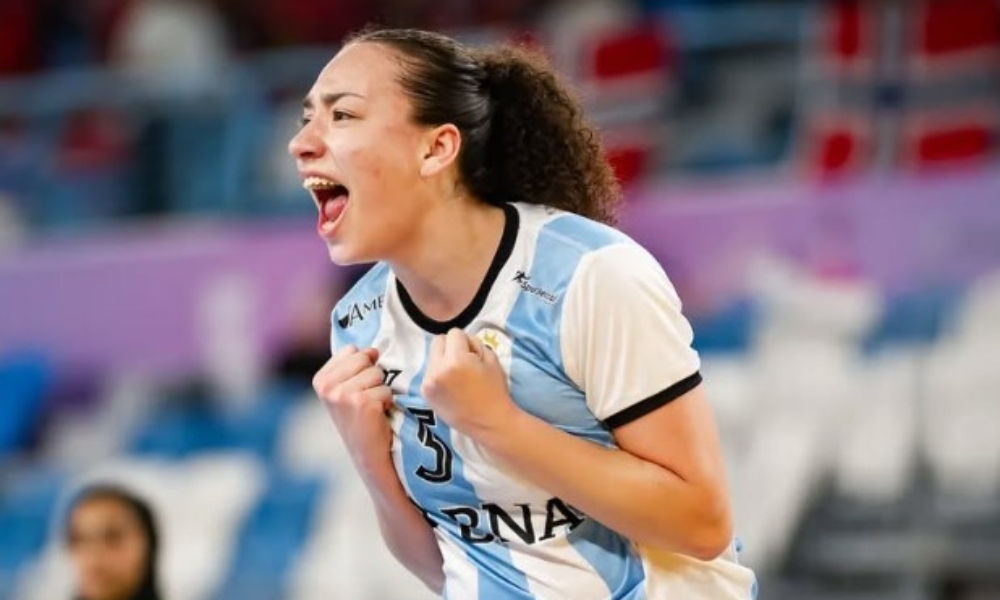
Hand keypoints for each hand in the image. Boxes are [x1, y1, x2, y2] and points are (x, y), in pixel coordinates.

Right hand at [313, 345, 393, 473]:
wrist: (367, 452)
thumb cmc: (360, 418)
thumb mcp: (347, 388)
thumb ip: (354, 364)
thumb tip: (373, 349)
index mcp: (320, 379)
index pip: (352, 350)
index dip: (362, 367)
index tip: (356, 388)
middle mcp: (327, 386)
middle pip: (365, 358)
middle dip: (372, 376)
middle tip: (365, 399)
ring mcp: (343, 394)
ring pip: (378, 373)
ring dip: (380, 390)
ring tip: (371, 407)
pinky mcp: (361, 403)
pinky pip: (386, 389)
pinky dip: (387, 402)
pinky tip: (376, 415)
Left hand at [421, 328, 518, 438]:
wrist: (490, 423)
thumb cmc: (495, 390)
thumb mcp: (491, 359)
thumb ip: (475, 343)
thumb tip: (463, 342)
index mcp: (456, 360)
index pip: (454, 333)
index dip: (466, 342)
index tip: (474, 356)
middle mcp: (437, 370)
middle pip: (437, 341)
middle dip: (451, 347)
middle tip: (464, 362)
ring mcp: (428, 383)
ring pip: (432, 357)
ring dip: (443, 360)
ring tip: (458, 377)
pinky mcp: (425, 393)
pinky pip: (429, 372)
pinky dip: (439, 374)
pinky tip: (451, 387)